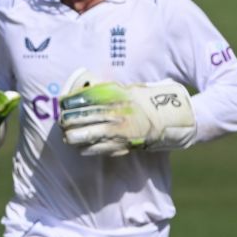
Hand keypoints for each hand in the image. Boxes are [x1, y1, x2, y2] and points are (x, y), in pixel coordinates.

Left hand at [59, 72, 195, 156]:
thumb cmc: (152, 102)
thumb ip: (116, 91)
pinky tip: (82, 149)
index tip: (63, 103)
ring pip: (94, 135)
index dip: (75, 102)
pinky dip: (91, 149)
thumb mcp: (135, 90)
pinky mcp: (127, 144)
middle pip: (88, 117)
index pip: (91, 98)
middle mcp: (120, 113)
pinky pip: (105, 148)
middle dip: (71, 121)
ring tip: (67, 138)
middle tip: (61, 122)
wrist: (175, 120)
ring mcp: (123, 130)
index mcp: (121, 96)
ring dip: (78, 137)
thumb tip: (95, 87)